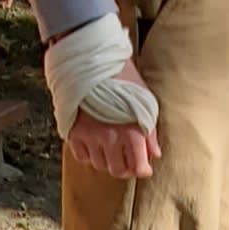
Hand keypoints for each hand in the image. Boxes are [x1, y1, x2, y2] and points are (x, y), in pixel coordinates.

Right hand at [67, 59, 159, 178]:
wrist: (91, 58)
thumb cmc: (122, 77)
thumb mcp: (144, 101)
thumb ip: (150, 131)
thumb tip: (154, 154)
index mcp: (131, 131)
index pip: (138, 168)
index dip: (142, 169)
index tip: (143, 167)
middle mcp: (110, 138)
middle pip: (118, 171)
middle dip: (126, 168)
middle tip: (128, 160)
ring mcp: (89, 137)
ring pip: (100, 165)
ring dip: (107, 160)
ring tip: (112, 147)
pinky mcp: (73, 132)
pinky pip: (82, 156)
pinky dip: (89, 154)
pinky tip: (95, 143)